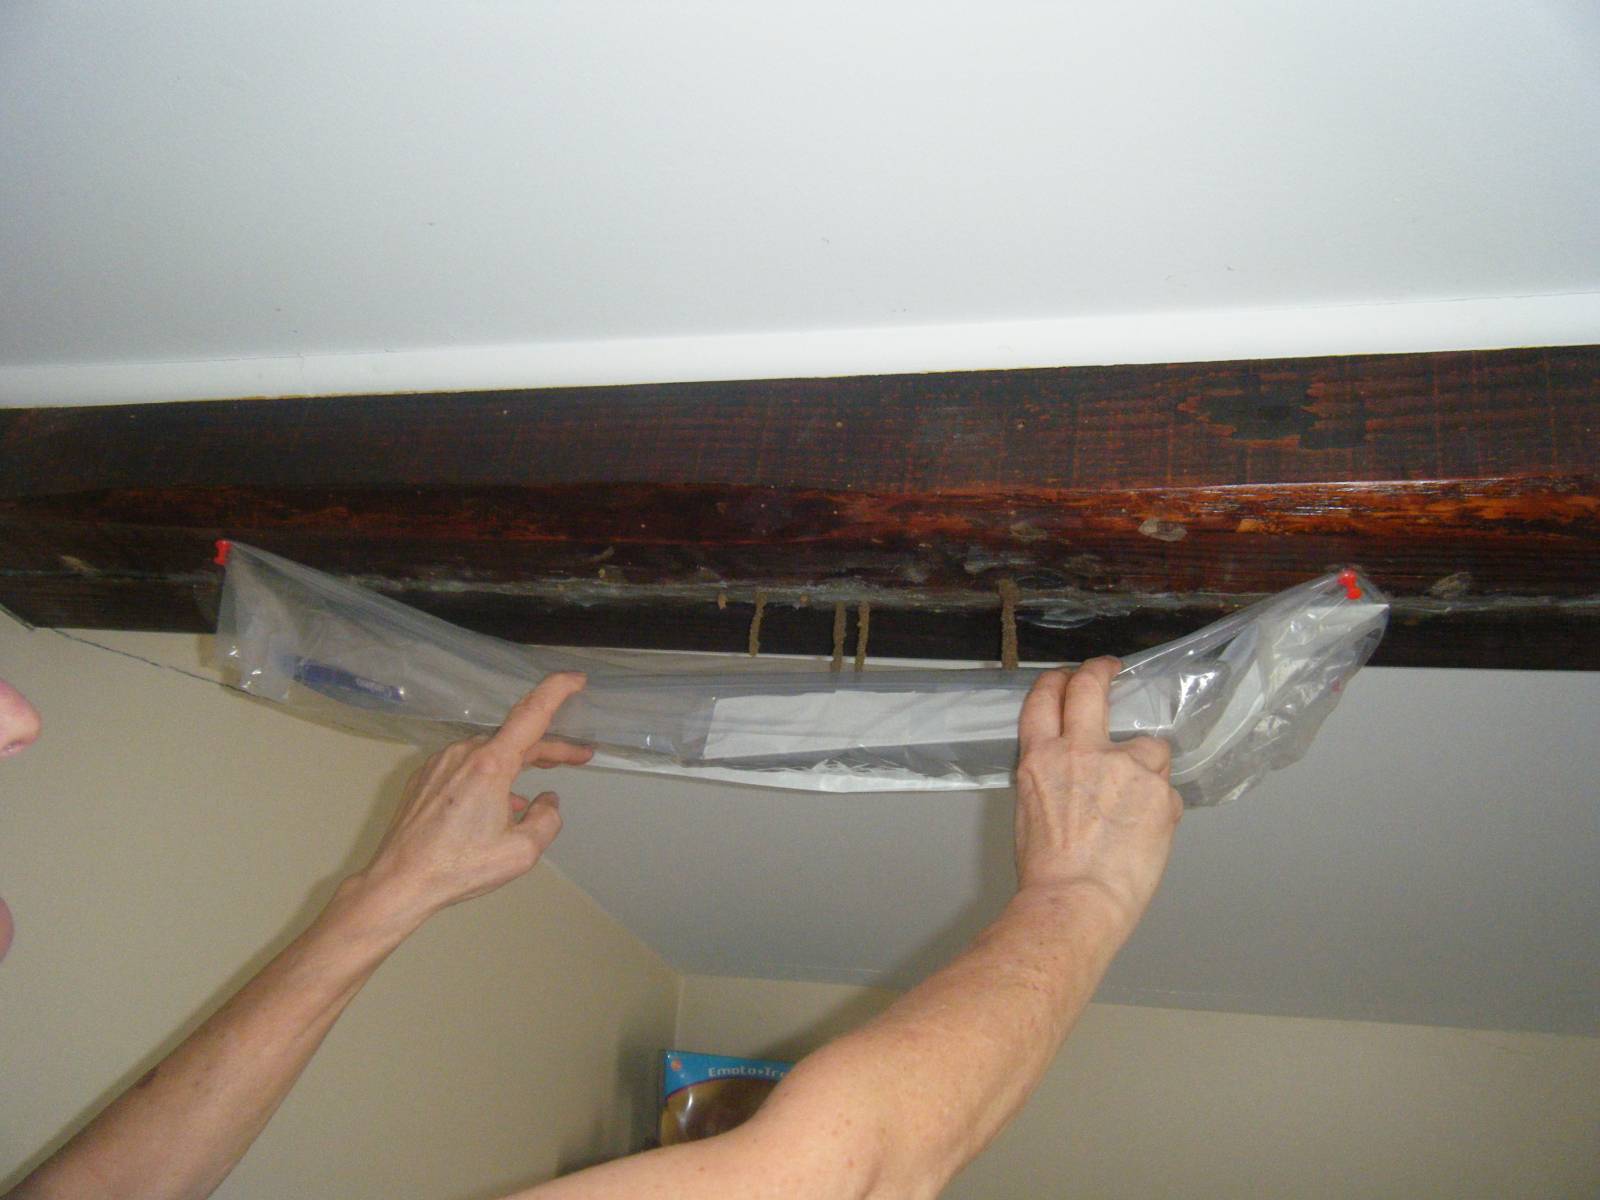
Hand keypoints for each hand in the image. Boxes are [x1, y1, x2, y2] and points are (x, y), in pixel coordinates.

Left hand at [356, 673, 592, 923]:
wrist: (400, 881)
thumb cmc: (460, 867)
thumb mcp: (521, 852)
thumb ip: (547, 819)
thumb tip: (546, 800)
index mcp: (491, 764)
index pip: (533, 713)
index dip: (558, 690)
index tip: (576, 679)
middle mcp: (465, 753)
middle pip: (516, 739)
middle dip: (548, 749)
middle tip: (577, 758)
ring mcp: (441, 762)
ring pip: (489, 754)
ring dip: (514, 768)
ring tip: (525, 802)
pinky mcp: (424, 776)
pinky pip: (466, 767)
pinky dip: (487, 778)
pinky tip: (491, 808)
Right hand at [1014, 658, 1181, 924]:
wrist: (1075, 901)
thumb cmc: (1048, 872)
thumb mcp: (1032, 810)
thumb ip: (1053, 778)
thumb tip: (1079, 774)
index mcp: (1041, 759)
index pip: (1046, 698)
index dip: (1059, 680)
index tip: (1072, 676)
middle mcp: (1081, 751)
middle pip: (1090, 688)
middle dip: (1101, 670)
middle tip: (1110, 668)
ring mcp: (1124, 767)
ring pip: (1150, 747)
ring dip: (1148, 768)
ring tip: (1138, 807)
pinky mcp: (1159, 791)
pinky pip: (1168, 791)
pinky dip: (1161, 809)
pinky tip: (1147, 837)